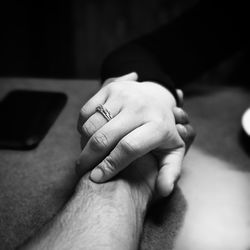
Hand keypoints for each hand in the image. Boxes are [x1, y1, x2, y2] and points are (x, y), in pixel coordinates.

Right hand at [76, 72, 193, 195]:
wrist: (157, 97)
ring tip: (88, 153)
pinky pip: (85, 112)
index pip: (128, 148)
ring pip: (91, 126)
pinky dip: (82, 127)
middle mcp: (140, 107)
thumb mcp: (173, 150)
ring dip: (84, 144)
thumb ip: (170, 171)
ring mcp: (124, 95)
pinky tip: (90, 135)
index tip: (97, 178)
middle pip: (104, 138)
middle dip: (88, 159)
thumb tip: (163, 191)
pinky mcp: (110, 88)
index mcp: (158, 126)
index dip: (110, 166)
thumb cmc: (163, 129)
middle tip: (83, 171)